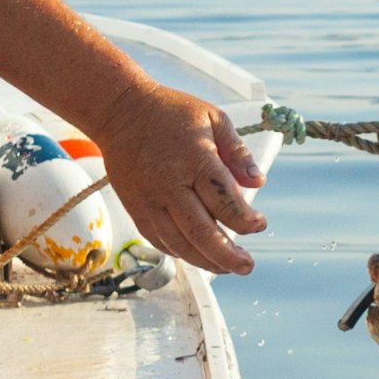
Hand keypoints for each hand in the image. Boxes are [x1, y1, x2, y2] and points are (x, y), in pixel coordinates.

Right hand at [84, 77, 267, 276]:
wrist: (118, 110)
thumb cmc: (170, 112)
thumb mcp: (213, 118)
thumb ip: (237, 152)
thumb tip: (258, 182)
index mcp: (196, 161)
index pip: (226, 203)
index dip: (247, 221)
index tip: (259, 224)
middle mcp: (171, 185)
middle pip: (202, 232)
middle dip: (228, 256)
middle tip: (246, 266)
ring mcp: (150, 199)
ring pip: (179, 243)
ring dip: (205, 261)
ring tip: (226, 268)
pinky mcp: (135, 207)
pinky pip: (158, 239)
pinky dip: (179, 252)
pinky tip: (196, 255)